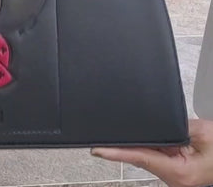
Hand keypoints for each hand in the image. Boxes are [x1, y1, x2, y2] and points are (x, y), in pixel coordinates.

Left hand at [91, 120, 212, 186]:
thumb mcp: (202, 133)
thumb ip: (176, 126)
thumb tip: (155, 121)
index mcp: (180, 172)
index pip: (141, 158)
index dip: (117, 152)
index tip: (97, 150)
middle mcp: (174, 178)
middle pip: (141, 156)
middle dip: (126, 144)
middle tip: (105, 134)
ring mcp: (174, 175)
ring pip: (147, 155)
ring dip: (140, 143)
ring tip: (137, 133)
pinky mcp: (174, 169)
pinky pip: (156, 154)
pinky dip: (149, 145)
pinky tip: (146, 136)